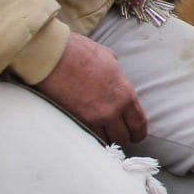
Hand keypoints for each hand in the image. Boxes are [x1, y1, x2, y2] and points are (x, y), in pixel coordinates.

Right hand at [32, 32, 146, 145]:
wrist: (54, 57)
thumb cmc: (81, 52)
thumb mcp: (109, 58)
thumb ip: (116, 72)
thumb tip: (116, 74)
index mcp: (125, 94)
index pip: (139, 123)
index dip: (139, 133)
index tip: (136, 135)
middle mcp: (113, 110)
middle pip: (124, 137)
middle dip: (123, 137)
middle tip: (118, 134)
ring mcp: (94, 118)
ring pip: (107, 141)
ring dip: (106, 139)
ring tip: (102, 134)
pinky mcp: (76, 121)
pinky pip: (88, 139)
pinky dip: (90, 139)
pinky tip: (89, 135)